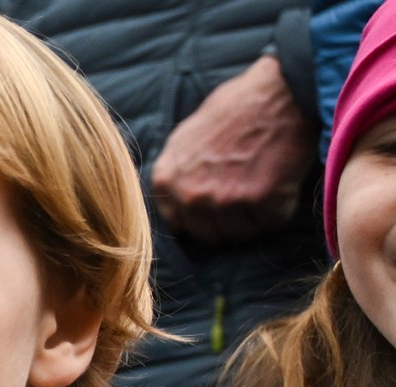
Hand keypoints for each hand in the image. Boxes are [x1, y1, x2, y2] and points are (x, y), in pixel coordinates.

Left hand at [150, 55, 319, 244]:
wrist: (280, 90)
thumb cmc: (236, 107)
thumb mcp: (186, 136)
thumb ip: (177, 171)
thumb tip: (174, 198)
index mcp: (166, 180)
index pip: (180, 224)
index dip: (202, 218)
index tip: (218, 206)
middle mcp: (190, 194)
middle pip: (210, 235)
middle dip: (229, 220)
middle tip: (248, 193)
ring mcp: (225, 200)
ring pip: (242, 233)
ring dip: (256, 215)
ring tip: (265, 181)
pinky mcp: (262, 201)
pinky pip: (271, 221)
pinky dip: (280, 206)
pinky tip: (281, 180)